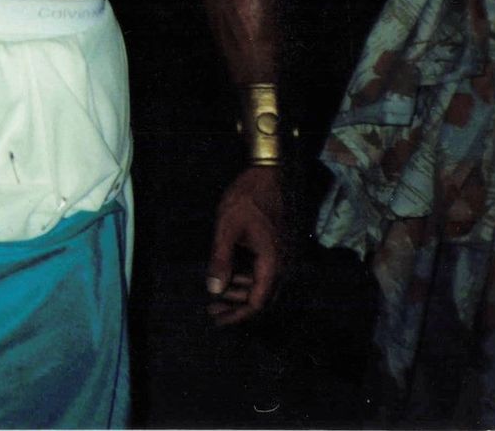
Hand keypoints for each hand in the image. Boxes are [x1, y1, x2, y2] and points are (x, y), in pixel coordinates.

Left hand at [205, 165, 282, 325]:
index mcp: (272, 263)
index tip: (218, 320)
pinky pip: (263, 272)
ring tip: (216, 295)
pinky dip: (246, 278)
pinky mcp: (277, 248)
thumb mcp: (226, 228)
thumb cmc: (246, 198)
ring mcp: (281, 256)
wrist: (268, 174)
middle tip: (212, 310)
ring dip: (240, 292)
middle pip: (261, 297)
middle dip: (236, 306)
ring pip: (262, 284)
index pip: (257, 301)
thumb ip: (220, 260)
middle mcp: (282, 264)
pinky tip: (229, 276)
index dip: (238, 315)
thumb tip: (214, 290)